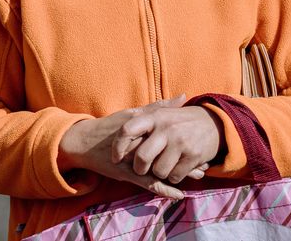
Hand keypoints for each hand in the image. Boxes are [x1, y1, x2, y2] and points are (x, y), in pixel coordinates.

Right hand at [58, 95, 207, 199]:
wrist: (84, 143)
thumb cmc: (110, 127)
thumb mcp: (133, 114)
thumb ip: (158, 107)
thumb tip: (183, 96)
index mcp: (143, 126)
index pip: (170, 131)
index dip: (188, 135)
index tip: (204, 137)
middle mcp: (139, 143)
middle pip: (169, 150)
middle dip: (188, 156)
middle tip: (206, 159)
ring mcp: (134, 160)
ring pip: (162, 168)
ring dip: (181, 172)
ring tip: (199, 175)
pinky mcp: (128, 174)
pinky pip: (148, 184)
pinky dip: (164, 189)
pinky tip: (179, 194)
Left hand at [111, 102, 223, 184]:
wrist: (214, 123)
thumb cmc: (181, 120)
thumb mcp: (163, 114)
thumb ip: (143, 117)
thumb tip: (123, 120)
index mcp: (155, 117)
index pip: (128, 130)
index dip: (118, 146)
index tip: (116, 157)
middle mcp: (166, 128)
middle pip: (142, 157)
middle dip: (139, 168)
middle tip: (141, 169)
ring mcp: (180, 142)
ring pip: (159, 171)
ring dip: (159, 173)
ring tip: (163, 166)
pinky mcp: (193, 156)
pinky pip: (175, 177)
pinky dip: (174, 178)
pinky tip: (177, 168)